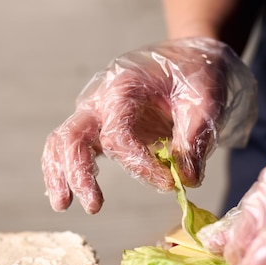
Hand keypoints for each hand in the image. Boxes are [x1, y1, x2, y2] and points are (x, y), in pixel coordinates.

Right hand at [41, 37, 256, 213]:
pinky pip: (72, 148)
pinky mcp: (100, 127)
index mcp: (123, 87)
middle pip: (72, 137)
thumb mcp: (205, 101)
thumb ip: (194, 140)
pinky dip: (67, 170)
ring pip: (62, 142)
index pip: (119, 136)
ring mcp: (97, 113)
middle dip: (78, 173)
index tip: (169, 183)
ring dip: (60, 174)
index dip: (140, 165)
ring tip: (62, 205)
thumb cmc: (195, 74)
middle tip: (94, 206)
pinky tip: (70, 196)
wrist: (188, 57)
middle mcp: (100, 99)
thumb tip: (185, 179)